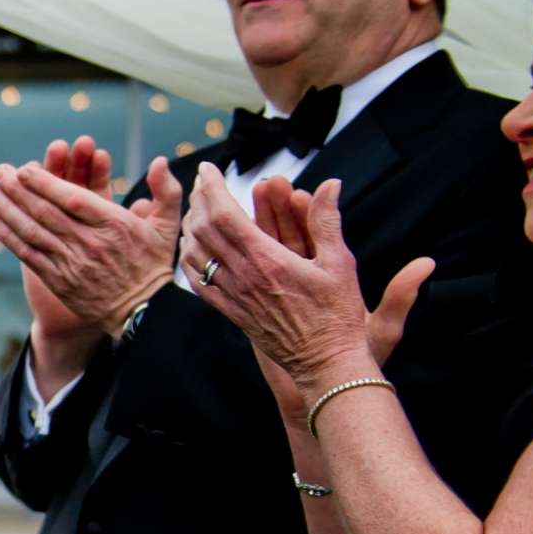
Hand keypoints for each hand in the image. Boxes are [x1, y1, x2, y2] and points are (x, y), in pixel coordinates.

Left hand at [0, 145, 181, 337]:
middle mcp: (90, 242)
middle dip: (18, 190)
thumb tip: (158, 160)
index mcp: (114, 224)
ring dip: (7, 210)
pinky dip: (9, 237)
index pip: (73, 199)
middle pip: (46, 212)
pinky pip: (29, 255)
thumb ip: (165, 191)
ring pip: (33, 232)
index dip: (45, 183)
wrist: (143, 312)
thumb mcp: (168, 226)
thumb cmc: (153, 264)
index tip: (24, 169)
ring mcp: (72, 263)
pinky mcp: (59, 281)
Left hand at [180, 168, 430, 411]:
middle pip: (204, 229)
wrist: (323, 364)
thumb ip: (328, 221)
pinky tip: (193, 248)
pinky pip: (199, 281)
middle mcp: (242, 277)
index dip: (211, 188)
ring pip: (196, 253)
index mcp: (266, 260)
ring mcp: (232, 296)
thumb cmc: (337, 316)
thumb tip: (330, 184)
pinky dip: (191, 259)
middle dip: (199, 199)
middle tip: (202, 181)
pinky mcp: (229, 312)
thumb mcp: (341, 264)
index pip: (224, 214)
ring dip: (192, 225)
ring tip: (198, 207)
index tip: (208, 169)